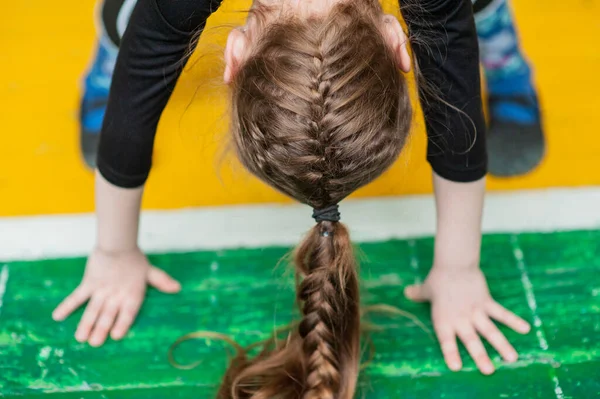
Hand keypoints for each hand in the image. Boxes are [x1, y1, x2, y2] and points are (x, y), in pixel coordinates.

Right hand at [52, 248, 180, 346]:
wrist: (118, 244)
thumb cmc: (135, 260)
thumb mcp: (151, 272)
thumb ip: (162, 282)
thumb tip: (178, 288)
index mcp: (132, 294)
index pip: (127, 313)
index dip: (122, 324)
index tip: (116, 336)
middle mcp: (116, 295)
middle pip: (108, 315)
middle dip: (101, 329)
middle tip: (95, 343)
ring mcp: (101, 290)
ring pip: (93, 310)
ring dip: (86, 324)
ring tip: (80, 338)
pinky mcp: (89, 283)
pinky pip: (76, 296)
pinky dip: (67, 306)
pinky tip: (58, 316)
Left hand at [405, 266, 530, 374]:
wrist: (454, 262)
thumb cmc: (438, 278)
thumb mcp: (425, 288)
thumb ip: (417, 294)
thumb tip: (405, 292)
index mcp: (443, 318)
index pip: (446, 339)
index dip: (450, 352)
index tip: (456, 367)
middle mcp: (460, 317)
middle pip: (471, 339)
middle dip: (480, 355)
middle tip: (489, 371)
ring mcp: (475, 310)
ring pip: (490, 330)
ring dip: (501, 344)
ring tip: (512, 358)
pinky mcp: (486, 301)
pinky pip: (501, 313)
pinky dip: (513, 320)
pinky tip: (525, 328)